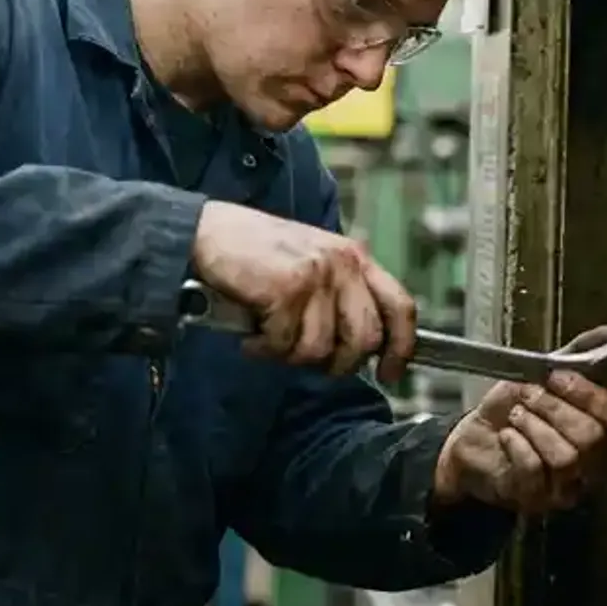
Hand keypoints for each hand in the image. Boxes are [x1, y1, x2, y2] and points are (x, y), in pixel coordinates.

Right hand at [190, 200, 415, 384]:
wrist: (205, 232)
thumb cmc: (253, 252)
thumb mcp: (310, 262)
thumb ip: (338, 294)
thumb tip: (358, 345)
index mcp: (354, 256)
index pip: (400, 306)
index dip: (401, 347)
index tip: (391, 373)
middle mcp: (342, 263)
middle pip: (363, 339)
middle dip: (336, 363)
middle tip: (305, 360)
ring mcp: (316, 276)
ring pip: (319, 348)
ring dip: (289, 355)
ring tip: (268, 339)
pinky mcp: (287, 289)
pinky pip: (284, 344)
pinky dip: (263, 349)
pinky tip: (250, 335)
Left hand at [431, 326, 606, 512]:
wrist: (468, 440)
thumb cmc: (508, 411)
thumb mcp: (538, 376)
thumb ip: (574, 356)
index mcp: (597, 430)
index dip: (587, 393)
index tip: (556, 377)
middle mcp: (589, 462)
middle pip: (591, 437)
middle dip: (554, 408)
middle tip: (529, 397)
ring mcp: (564, 485)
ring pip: (566, 456)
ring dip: (535, 427)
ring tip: (516, 416)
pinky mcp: (536, 499)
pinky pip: (535, 470)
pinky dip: (516, 445)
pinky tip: (506, 437)